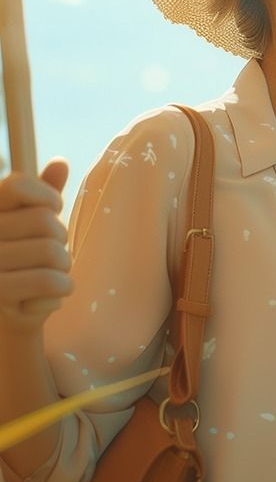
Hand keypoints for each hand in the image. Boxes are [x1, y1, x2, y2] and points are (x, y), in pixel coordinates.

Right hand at [0, 158, 73, 336]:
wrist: (6, 319)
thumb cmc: (23, 264)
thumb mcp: (31, 226)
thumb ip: (43, 195)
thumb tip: (60, 162)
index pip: (17, 185)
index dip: (47, 198)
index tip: (50, 213)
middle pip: (47, 223)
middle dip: (61, 242)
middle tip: (48, 257)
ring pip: (55, 254)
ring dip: (63, 269)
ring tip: (47, 276)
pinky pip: (53, 282)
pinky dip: (61, 291)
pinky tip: (45, 297)